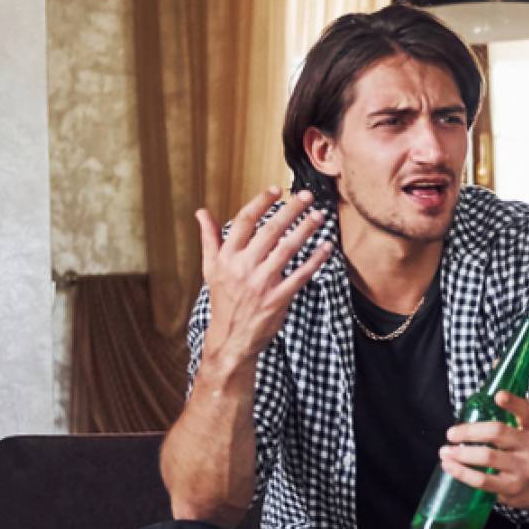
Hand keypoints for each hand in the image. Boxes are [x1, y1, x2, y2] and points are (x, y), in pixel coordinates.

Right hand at [196, 187, 330, 367]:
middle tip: (307, 195)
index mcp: (226, 257)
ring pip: (288, 249)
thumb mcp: (210, 269)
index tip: (276, 189)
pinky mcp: (278, 298)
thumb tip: (201, 212)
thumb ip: (210, 239)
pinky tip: (327, 247)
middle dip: (290, 210)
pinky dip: (316, 260)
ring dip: (306, 229)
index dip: (260, 203)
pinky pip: (301, 274)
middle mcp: (243, 267)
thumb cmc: (223, 299)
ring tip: (320, 215)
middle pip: (270, 230)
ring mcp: (261, 283)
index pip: (244, 221)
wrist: (231, 338)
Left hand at [439, 392, 528, 512]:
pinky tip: (450, 467)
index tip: (498, 396)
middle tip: (451, 434)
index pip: (527, 412)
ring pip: (487, 457)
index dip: (513, 403)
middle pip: (498, 433)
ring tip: (445, 451)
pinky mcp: (512, 487)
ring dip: (461, 453)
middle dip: (469, 431)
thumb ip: (515, 416)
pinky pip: (482, 480)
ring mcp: (523, 469)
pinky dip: (462, 473)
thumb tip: (481, 402)